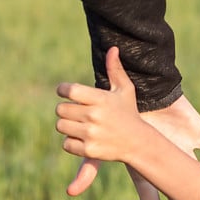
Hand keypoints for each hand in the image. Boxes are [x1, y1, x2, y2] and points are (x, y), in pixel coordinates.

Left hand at [56, 46, 143, 161]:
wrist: (138, 142)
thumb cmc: (129, 112)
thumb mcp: (125, 90)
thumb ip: (115, 70)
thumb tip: (112, 49)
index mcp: (101, 99)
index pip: (69, 90)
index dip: (63, 90)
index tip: (66, 92)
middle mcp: (94, 116)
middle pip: (60, 109)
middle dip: (67, 110)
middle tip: (79, 112)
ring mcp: (91, 134)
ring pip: (61, 126)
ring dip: (68, 125)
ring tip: (83, 125)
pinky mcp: (88, 150)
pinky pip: (66, 143)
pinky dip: (73, 142)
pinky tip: (86, 138)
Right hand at [58, 47, 199, 199]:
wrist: (143, 89)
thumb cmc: (123, 115)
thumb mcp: (104, 146)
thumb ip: (90, 167)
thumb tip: (71, 192)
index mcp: (147, 166)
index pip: (152, 197)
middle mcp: (168, 161)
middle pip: (178, 194)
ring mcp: (184, 148)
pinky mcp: (198, 133)